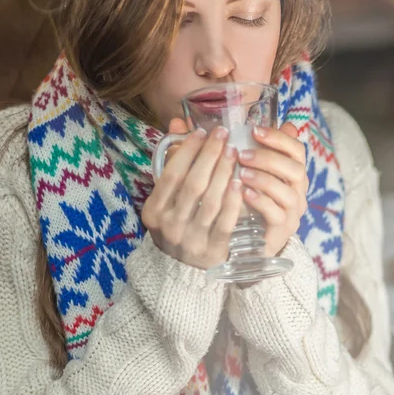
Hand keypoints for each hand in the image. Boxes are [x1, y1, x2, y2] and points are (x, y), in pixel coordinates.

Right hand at [142, 119, 242, 269]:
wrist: (181, 272)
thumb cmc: (176, 225)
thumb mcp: (166, 199)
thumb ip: (172, 163)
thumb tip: (178, 123)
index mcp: (154, 211)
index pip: (172, 174)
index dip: (188, 150)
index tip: (202, 132)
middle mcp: (170, 225)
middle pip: (193, 184)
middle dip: (210, 155)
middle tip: (224, 135)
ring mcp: (191, 239)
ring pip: (210, 200)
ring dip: (224, 172)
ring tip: (235, 152)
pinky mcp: (212, 250)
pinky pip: (225, 221)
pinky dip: (233, 200)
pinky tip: (240, 181)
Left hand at [237, 123, 307, 256]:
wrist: (251, 241)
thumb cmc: (251, 202)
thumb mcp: (253, 173)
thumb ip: (258, 151)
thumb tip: (260, 121)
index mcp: (293, 174)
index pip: (297, 150)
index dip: (278, 138)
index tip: (254, 130)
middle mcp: (298, 192)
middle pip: (295, 170)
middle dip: (269, 158)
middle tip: (242, 154)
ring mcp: (293, 212)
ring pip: (288, 193)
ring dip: (264, 179)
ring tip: (241, 174)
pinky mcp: (283, 230)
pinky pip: (277, 214)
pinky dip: (261, 201)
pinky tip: (244, 193)